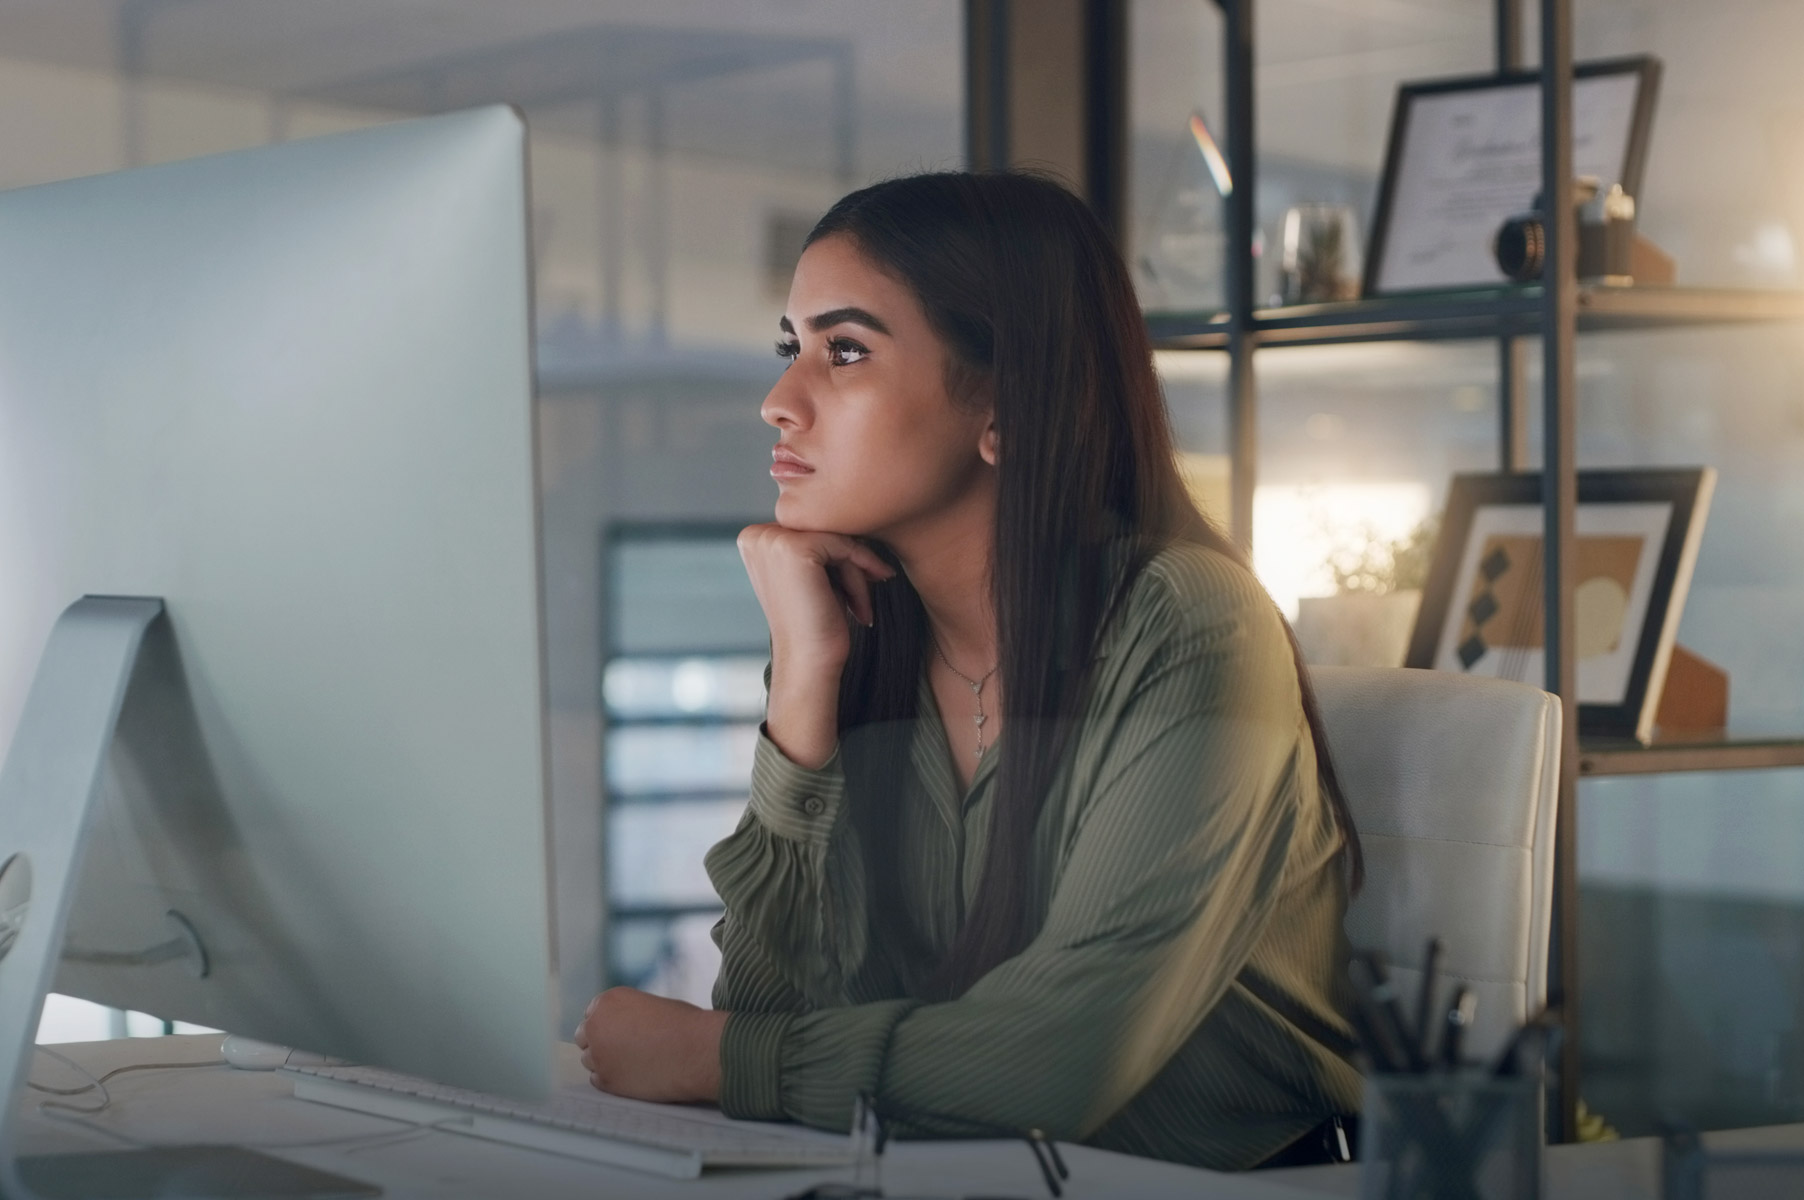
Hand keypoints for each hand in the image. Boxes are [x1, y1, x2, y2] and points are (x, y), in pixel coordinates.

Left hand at [573, 987, 728, 1103]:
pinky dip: (611, 1079)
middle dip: (600, 1041)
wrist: (697, 1050)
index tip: (619, 1032)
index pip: (592, 1015)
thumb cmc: (683, 1024)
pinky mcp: (606, 1081)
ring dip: (605, 1061)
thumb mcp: (649, 1005)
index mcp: (607, 1001)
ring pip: (589, 1060)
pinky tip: (632, 1075)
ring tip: (632, 1063)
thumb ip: (627, 1015)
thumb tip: (621, 1029)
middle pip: (584, 1037)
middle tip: (621, 1049)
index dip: (607, 1024)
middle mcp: (596, 1025)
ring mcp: (598, 1055)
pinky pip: (597, 1080)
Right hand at [737, 523, 895, 665]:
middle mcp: (756, 535)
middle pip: (823, 530)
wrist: (808, 661)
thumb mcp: (809, 575)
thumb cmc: (814, 623)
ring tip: (862, 605)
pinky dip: (861, 571)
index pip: (810, 530)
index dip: (839, 557)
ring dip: (857, 572)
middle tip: (867, 595)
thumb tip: (850, 508)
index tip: (862, 583)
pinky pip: (844, 545)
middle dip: (850, 563)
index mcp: (753, 539)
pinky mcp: (795, 548)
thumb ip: (814, 543)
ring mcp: (773, 539)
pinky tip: (864, 603)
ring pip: (836, 537)